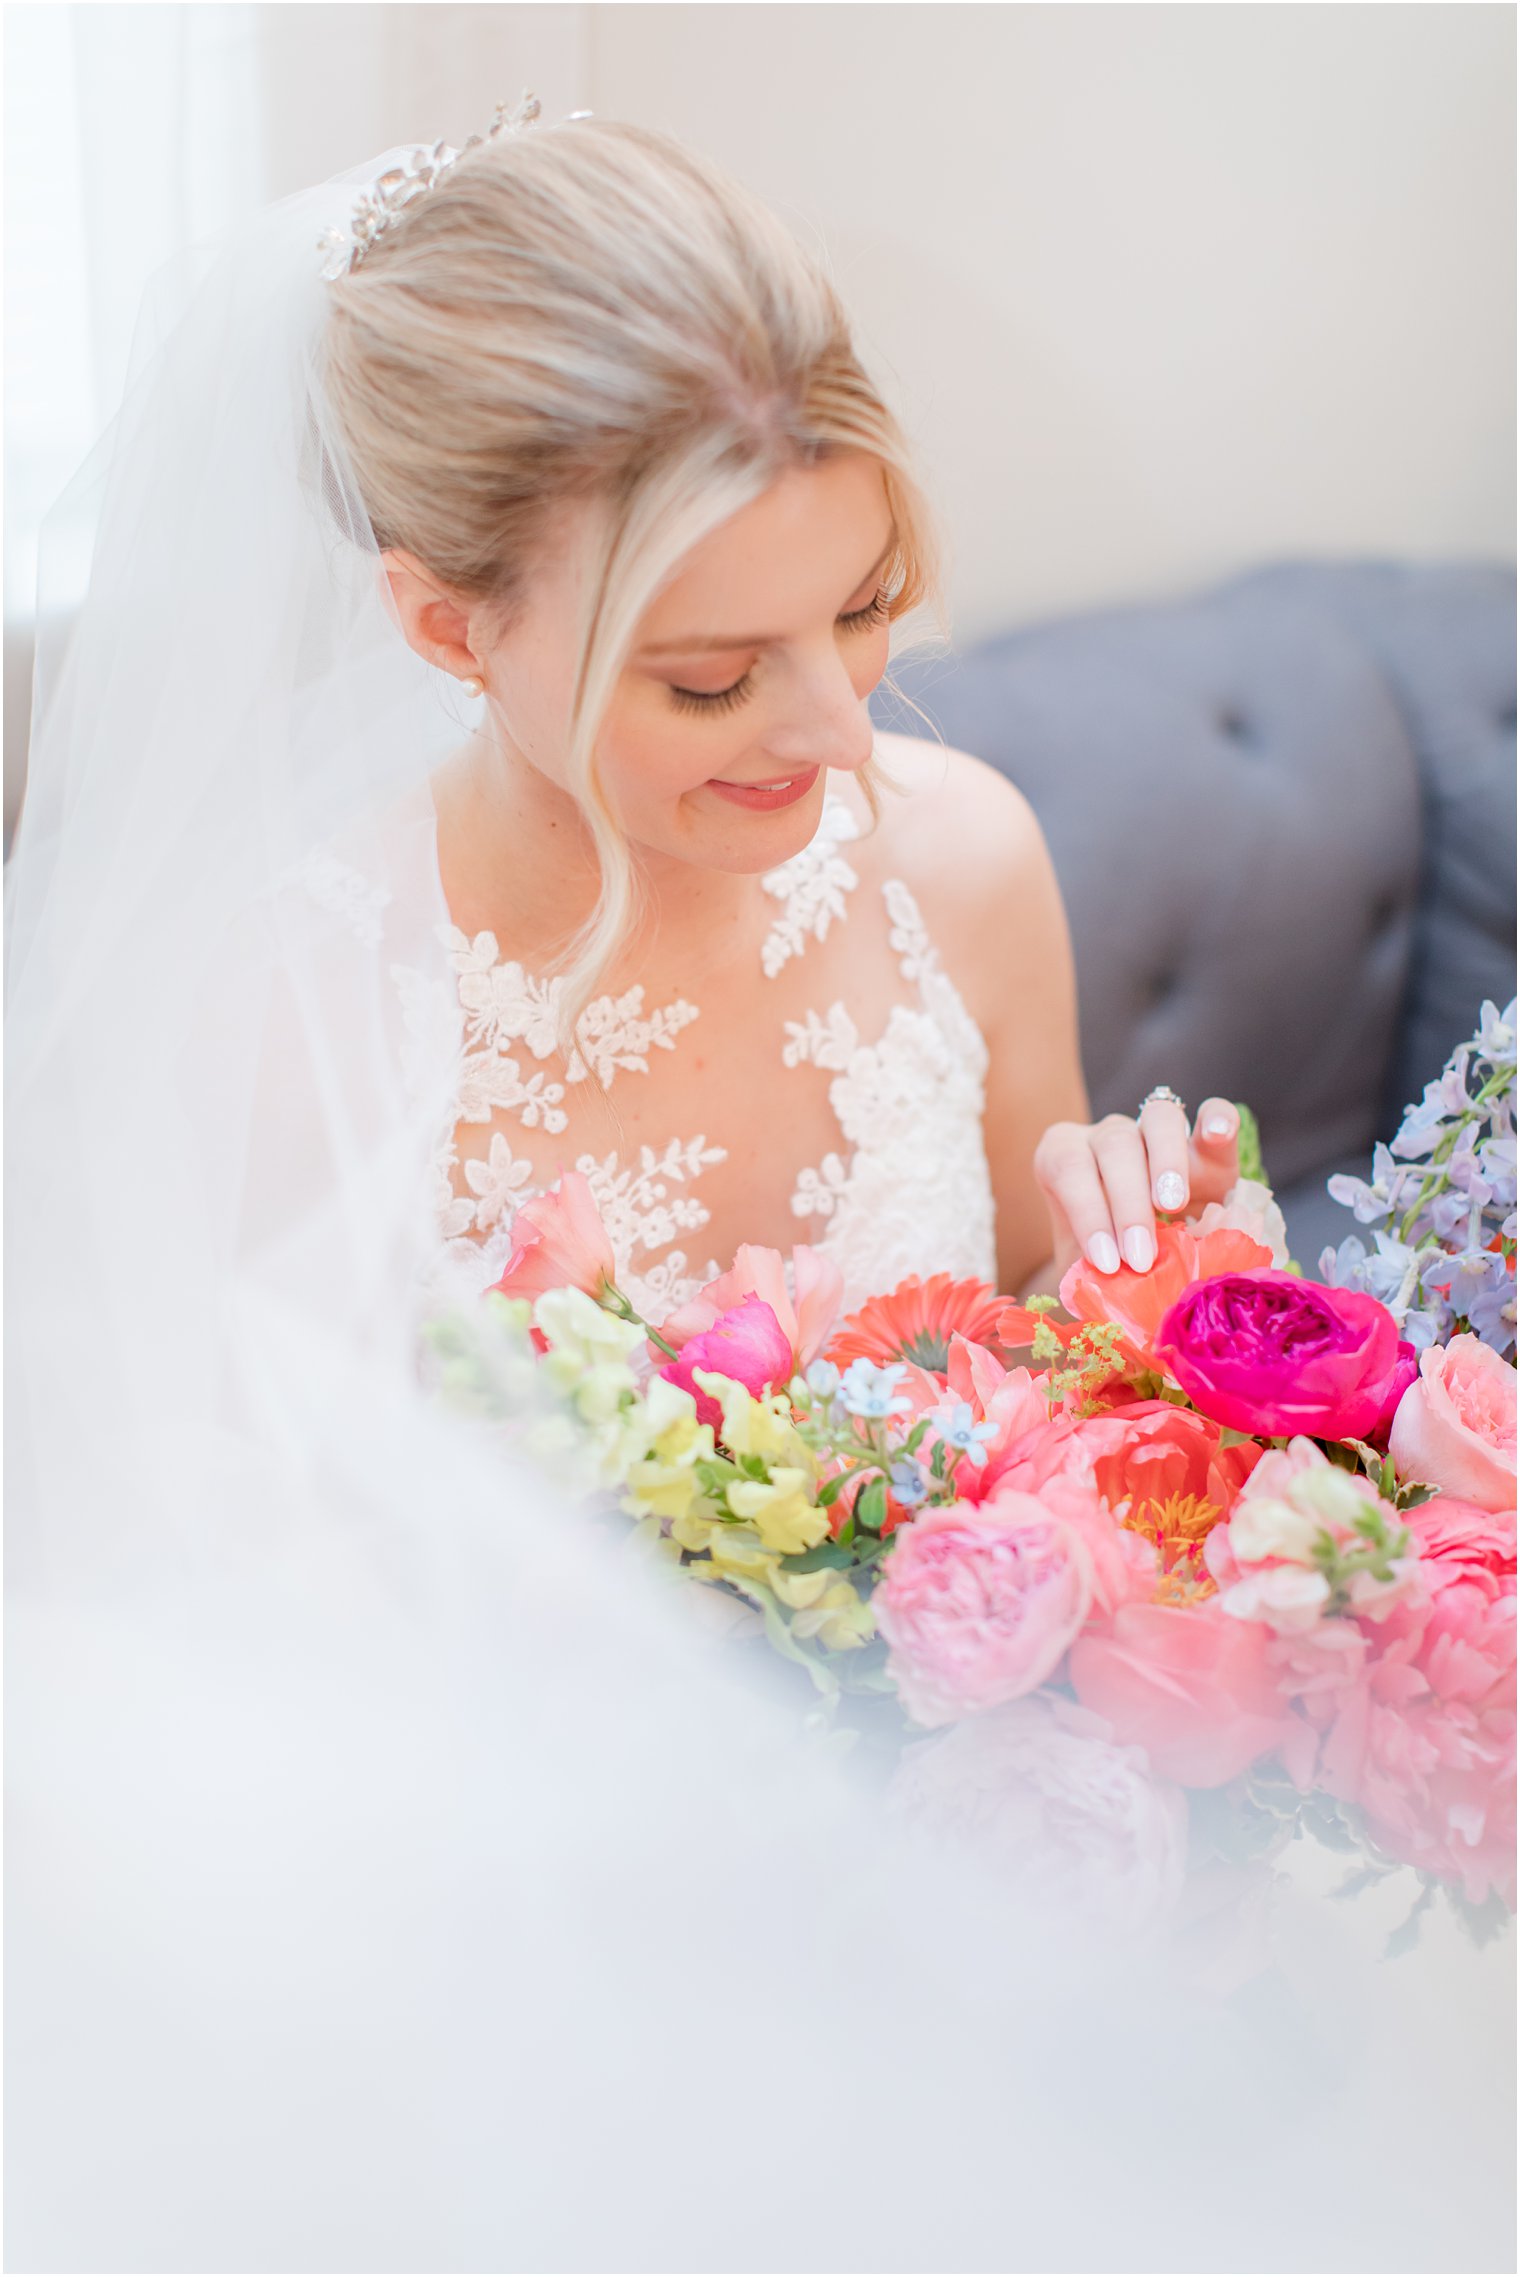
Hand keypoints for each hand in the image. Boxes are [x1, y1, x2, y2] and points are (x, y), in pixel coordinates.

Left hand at [1032, 1093, 1241, 1281]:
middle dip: (1127, 1204)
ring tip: (1174, 1206)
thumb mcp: (1089, 1272)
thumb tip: (1107, 1303)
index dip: (1086, 1214)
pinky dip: (1218, 1120)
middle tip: (1141, 1257)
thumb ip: (1091, 1279)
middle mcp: (1107, 1136)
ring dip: (1167, 1162)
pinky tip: (1219, 1134)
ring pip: (1159, 1119)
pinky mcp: (1205, 1140)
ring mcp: (1155, 1130)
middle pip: (1115, 1146)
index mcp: (1064, 1159)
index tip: (1106, 1263)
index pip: (1068, 1169)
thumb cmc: (1107, 1265)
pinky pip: (1214, 1113)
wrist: (1141, 1258)